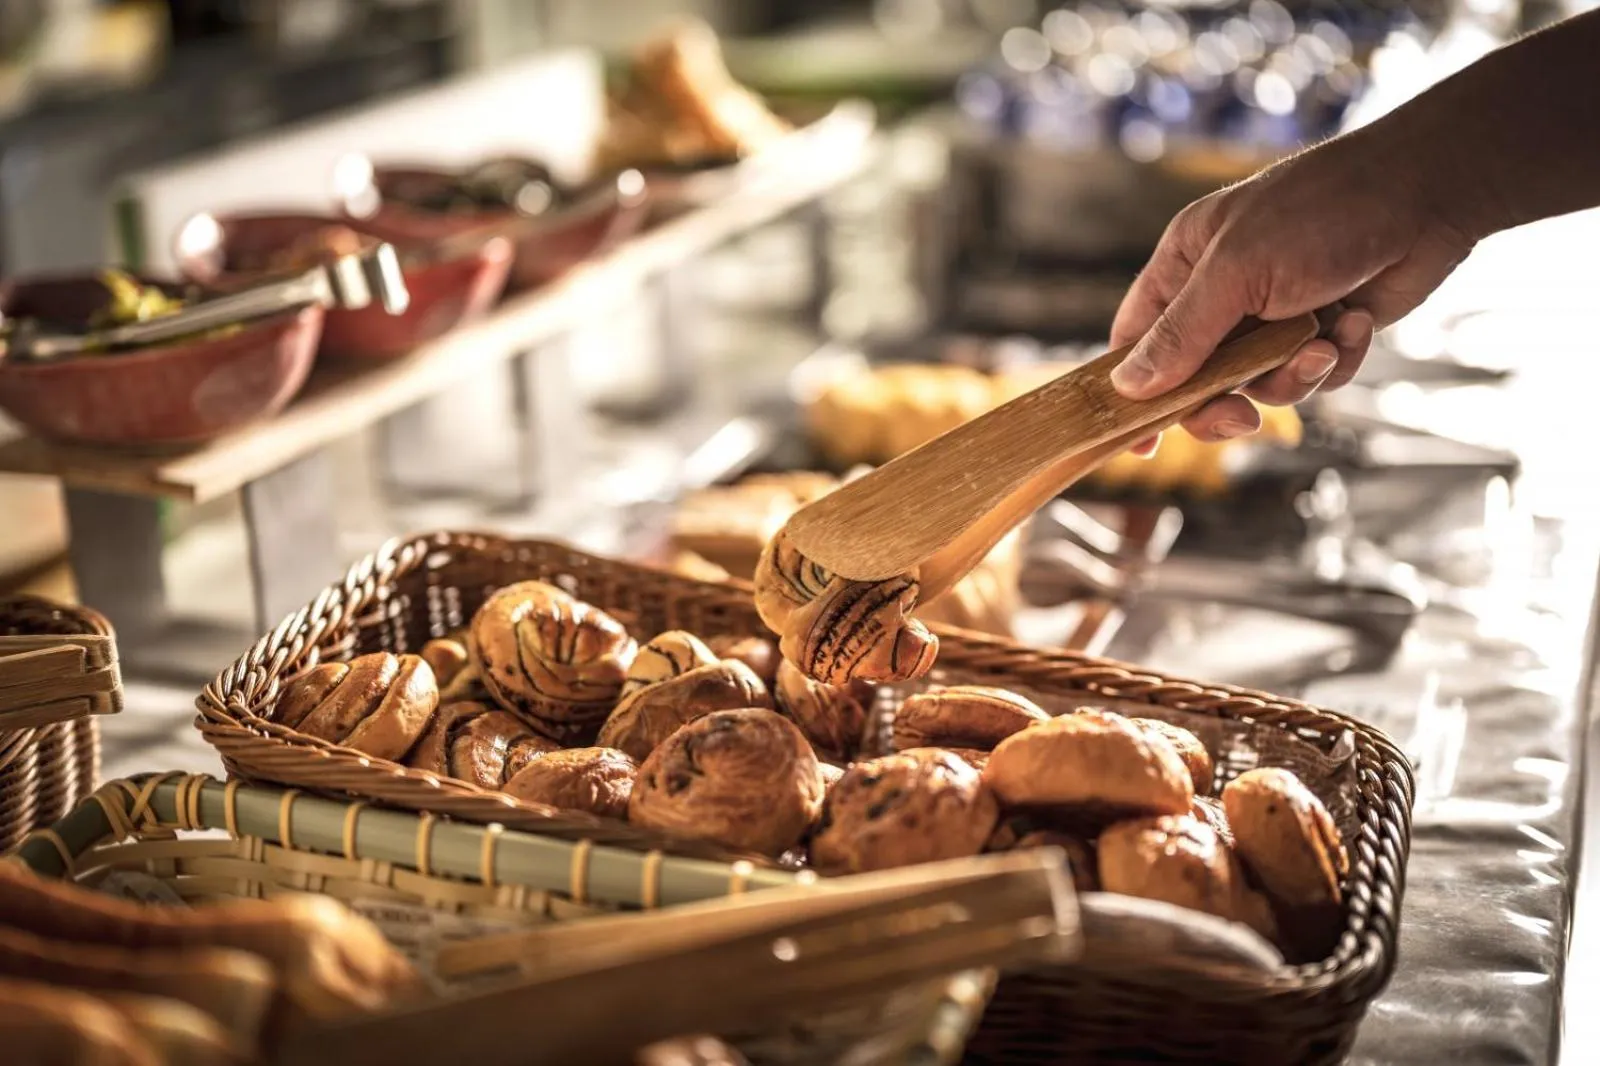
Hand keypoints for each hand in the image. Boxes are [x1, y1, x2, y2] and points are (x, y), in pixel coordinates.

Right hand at [1109, 124, 1476, 452]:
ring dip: (1294, 375)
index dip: (1132, 390)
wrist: (1428, 193)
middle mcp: (1224, 292)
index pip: (1137, 337)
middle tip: (1242, 417)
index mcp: (1186, 264)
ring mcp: (1274, 314)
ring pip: (1260, 386)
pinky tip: (1357, 321)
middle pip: (1196, 379)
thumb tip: (1127, 386)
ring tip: (1323, 343)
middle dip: (1223, 401)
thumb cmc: (1322, 212)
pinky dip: (1336, 359)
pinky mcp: (1322, 330)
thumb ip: (1182, 334)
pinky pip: (1312, 377)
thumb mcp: (1236, 273)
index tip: (1139, 441)